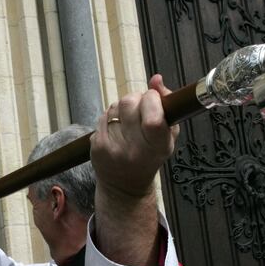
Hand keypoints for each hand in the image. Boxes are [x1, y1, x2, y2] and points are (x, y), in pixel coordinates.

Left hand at [89, 75, 179, 265]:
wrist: (124, 187)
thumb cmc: (150, 157)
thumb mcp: (167, 137)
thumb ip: (168, 106)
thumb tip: (156, 79)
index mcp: (156, 148)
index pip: (153, 117)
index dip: (153, 99)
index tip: (155, 100)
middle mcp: (133, 150)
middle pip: (130, 102)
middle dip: (137, 98)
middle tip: (140, 109)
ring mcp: (112, 148)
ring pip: (115, 106)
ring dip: (123, 107)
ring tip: (128, 122)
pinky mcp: (96, 146)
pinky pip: (103, 116)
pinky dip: (110, 117)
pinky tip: (116, 129)